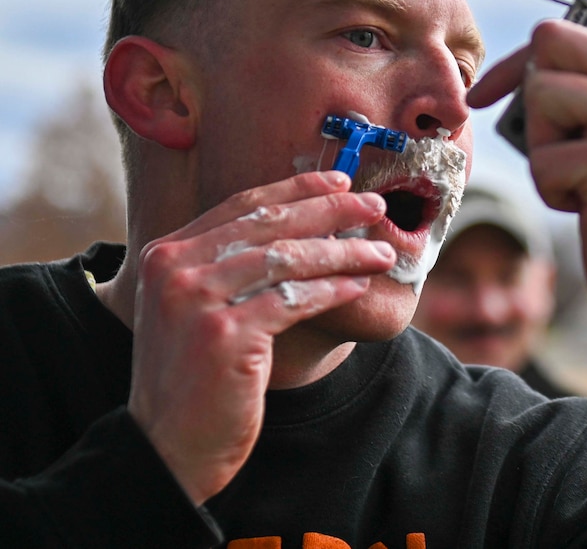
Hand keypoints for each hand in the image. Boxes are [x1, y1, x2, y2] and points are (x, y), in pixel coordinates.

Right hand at [126, 171, 395, 504]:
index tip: (338, 181)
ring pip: (287, 259)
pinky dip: (332, 290)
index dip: (296, 189)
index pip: (242, 206)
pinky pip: (294, 300)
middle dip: (329, 210)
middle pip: (269, 224)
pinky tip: (358, 287)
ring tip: (380, 251)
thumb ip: (231, 266)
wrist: (167, 445)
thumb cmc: (197, 377)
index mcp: (166, 255)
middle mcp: (174, 270)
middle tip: (374, 204)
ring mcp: (196, 301)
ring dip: (342, 252)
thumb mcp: (199, 309)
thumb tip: (304, 224)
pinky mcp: (224, 335)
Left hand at [468, 20, 586, 386]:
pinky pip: (544, 158)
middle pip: (546, 50)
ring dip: (544, 152)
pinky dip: (552, 191)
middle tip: (563, 153)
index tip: (485, 98)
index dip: (512, 66)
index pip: (559, 34)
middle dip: (533, 106)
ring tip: (584, 183)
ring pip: (543, 98)